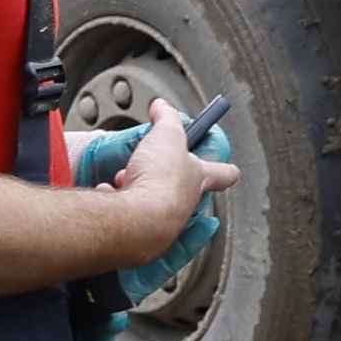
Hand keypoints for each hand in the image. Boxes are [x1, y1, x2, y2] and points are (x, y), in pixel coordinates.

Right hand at [78, 115, 230, 278]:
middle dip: (166, 176)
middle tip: (152, 164)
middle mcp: (185, 204)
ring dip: (139, 188)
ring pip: (154, 203)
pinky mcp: (141, 233)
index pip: (222, 174)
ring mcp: (163, 222)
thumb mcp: (168, 134)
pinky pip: (130, 215)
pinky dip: (118, 202)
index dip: (225, 169)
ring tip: (126, 179)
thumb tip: (162, 107)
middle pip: (184, 190)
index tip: (229, 167)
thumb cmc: (159, 183)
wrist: (136, 221)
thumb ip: (167, 119)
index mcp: (198, 179)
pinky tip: (111, 195)